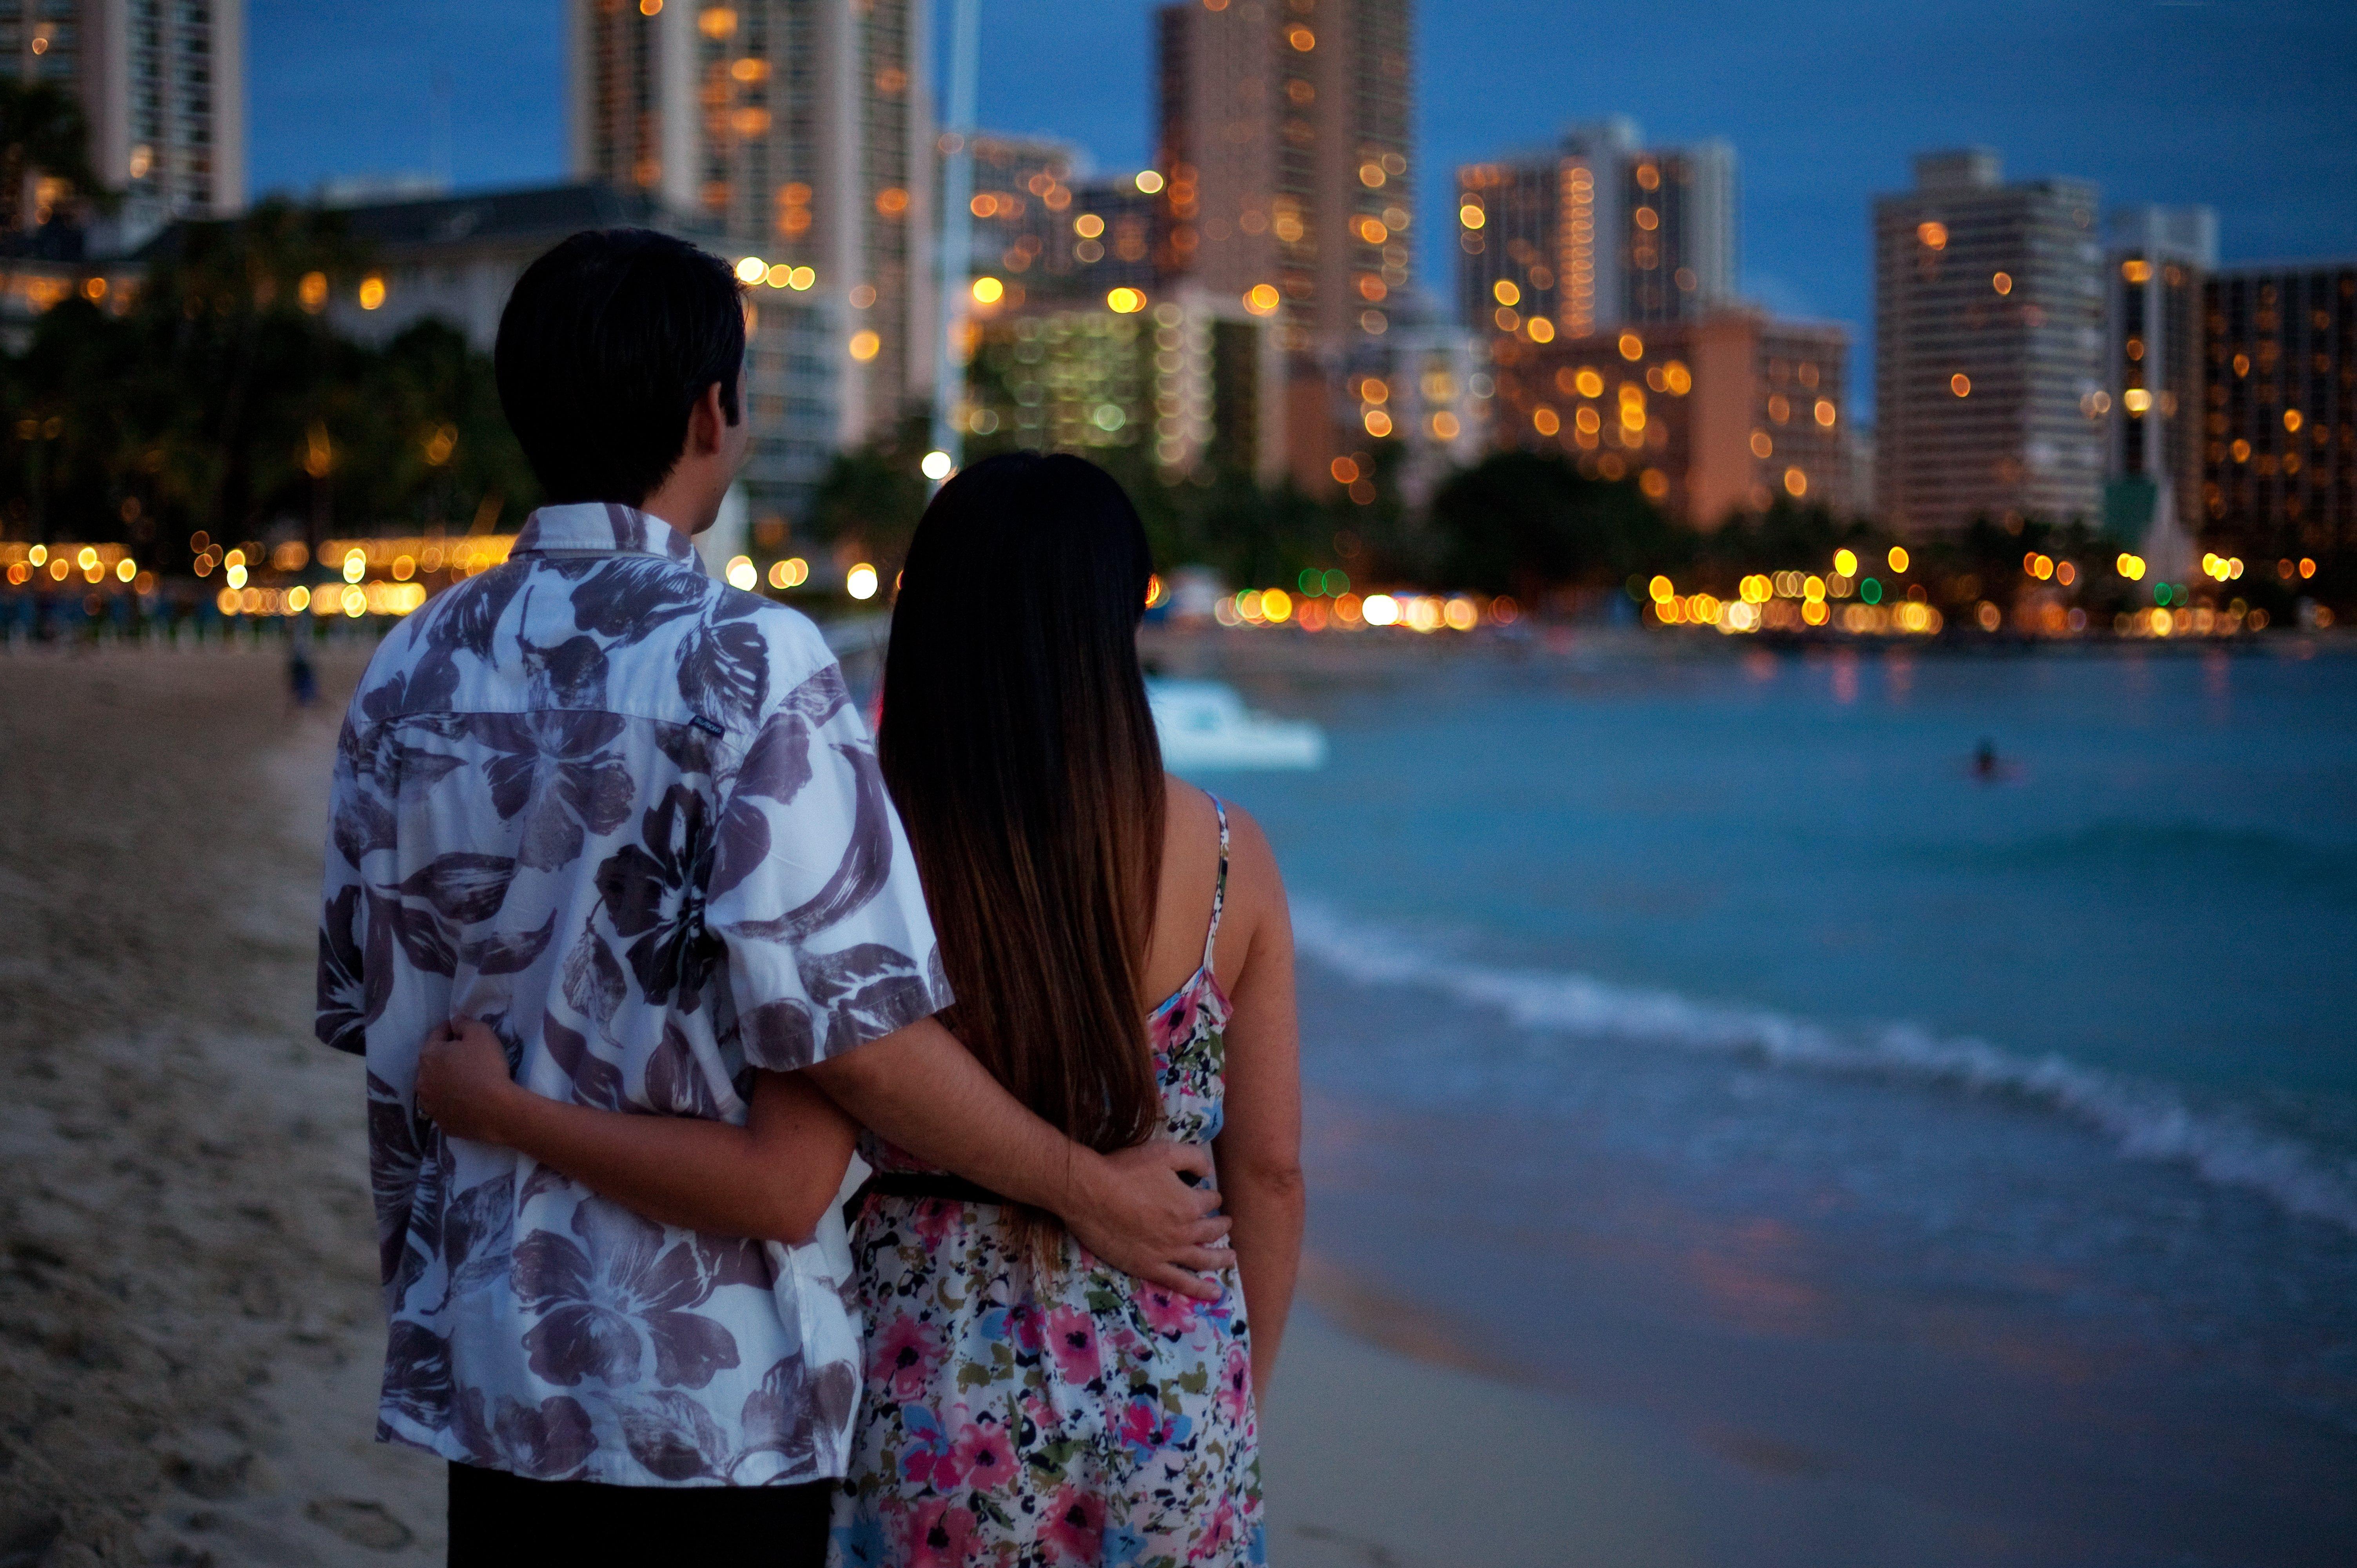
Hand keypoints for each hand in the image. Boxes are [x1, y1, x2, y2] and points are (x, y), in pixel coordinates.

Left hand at [416, 1018, 521, 1143]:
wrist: (495, 1111)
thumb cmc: (487, 1068)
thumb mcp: (481, 1034)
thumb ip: (465, 1023)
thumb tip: (455, 1021)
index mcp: (429, 1055)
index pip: (437, 1034)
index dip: (451, 1029)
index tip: (461, 1029)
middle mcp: (422, 1080)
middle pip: (433, 1061)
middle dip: (446, 1056)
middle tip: (466, 1056)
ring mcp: (429, 1104)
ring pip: (435, 1086)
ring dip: (445, 1080)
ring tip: (465, 1080)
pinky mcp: (440, 1121)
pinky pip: (444, 1106)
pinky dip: (452, 1101)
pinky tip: (466, 1100)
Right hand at [1063, 1140, 1232, 1301]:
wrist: (1091, 1195)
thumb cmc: (1126, 1170)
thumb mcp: (1164, 1151)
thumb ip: (1192, 1158)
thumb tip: (1208, 1170)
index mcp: (1190, 1204)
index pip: (1210, 1201)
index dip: (1210, 1197)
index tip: (1208, 1196)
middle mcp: (1185, 1231)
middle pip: (1212, 1230)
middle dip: (1222, 1225)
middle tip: (1226, 1224)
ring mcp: (1169, 1253)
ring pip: (1204, 1259)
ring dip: (1220, 1258)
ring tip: (1230, 1257)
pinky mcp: (1150, 1267)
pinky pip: (1181, 1282)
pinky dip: (1200, 1289)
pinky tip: (1214, 1294)